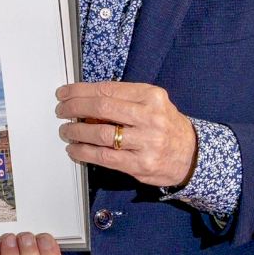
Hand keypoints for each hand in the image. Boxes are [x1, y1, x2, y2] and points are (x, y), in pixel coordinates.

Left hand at [56, 82, 196, 186]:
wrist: (192, 155)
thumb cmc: (165, 125)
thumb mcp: (152, 103)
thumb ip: (123, 99)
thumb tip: (84, 98)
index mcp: (151, 96)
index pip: (107, 90)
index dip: (80, 91)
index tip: (64, 93)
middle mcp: (150, 117)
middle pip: (101, 108)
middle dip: (74, 107)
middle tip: (61, 110)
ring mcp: (146, 142)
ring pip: (100, 133)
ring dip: (76, 131)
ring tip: (66, 130)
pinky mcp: (141, 164)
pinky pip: (104, 157)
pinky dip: (84, 152)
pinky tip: (75, 149)